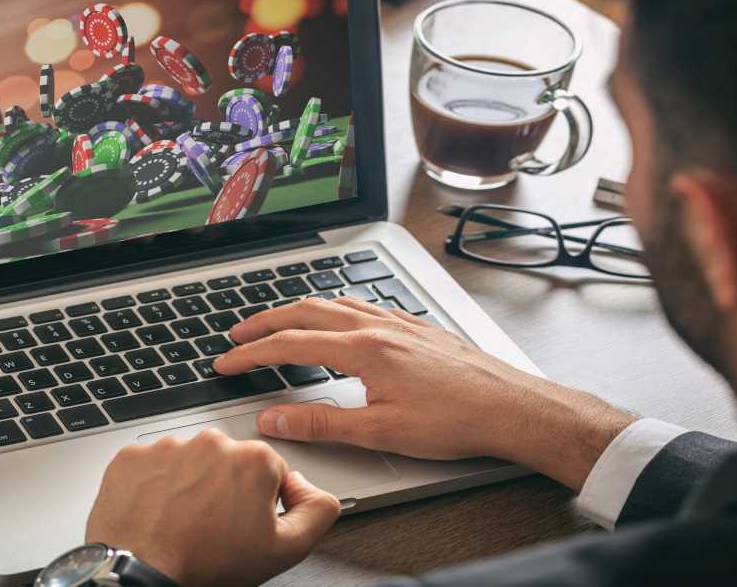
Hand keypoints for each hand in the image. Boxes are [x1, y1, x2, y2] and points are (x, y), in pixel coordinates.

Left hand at [86, 429, 339, 586]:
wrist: (141, 574)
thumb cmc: (205, 564)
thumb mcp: (284, 550)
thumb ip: (317, 511)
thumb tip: (315, 491)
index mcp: (253, 459)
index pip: (269, 472)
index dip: (260, 502)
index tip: (244, 523)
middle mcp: (211, 443)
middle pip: (228, 464)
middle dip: (225, 490)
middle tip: (213, 527)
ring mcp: (168, 446)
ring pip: (189, 463)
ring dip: (188, 486)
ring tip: (182, 522)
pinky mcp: (133, 457)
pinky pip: (152, 466)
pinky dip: (154, 486)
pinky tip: (157, 513)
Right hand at [214, 298, 635, 490]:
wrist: (511, 408)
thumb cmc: (456, 421)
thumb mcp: (380, 432)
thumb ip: (321, 424)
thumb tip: (276, 419)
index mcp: (363, 349)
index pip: (290, 345)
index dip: (251, 354)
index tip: (225, 363)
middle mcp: (377, 326)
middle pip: (305, 311)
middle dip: (265, 321)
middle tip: (238, 334)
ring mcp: (398, 322)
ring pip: (335, 302)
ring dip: (298, 310)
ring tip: (278, 322)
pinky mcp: (415, 327)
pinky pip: (363, 305)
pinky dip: (335, 308)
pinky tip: (339, 319)